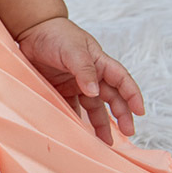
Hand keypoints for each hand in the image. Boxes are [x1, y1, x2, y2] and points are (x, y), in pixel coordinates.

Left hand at [15, 17, 144, 144]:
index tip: (139, 111)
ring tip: (105, 141)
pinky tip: (80, 133)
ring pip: (94, 107)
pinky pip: (72, 108)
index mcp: (101, 63)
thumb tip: (93, 92)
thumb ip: (84, 70)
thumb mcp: (73, 49)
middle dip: (122, 115)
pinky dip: (76, 120)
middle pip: (112, 98)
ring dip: (101, 123)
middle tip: (128, 131)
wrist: (31, 31)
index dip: (132, 96)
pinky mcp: (61, 90)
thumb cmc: (56, 35)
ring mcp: (77, 84)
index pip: (122, 81)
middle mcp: (92, 76)